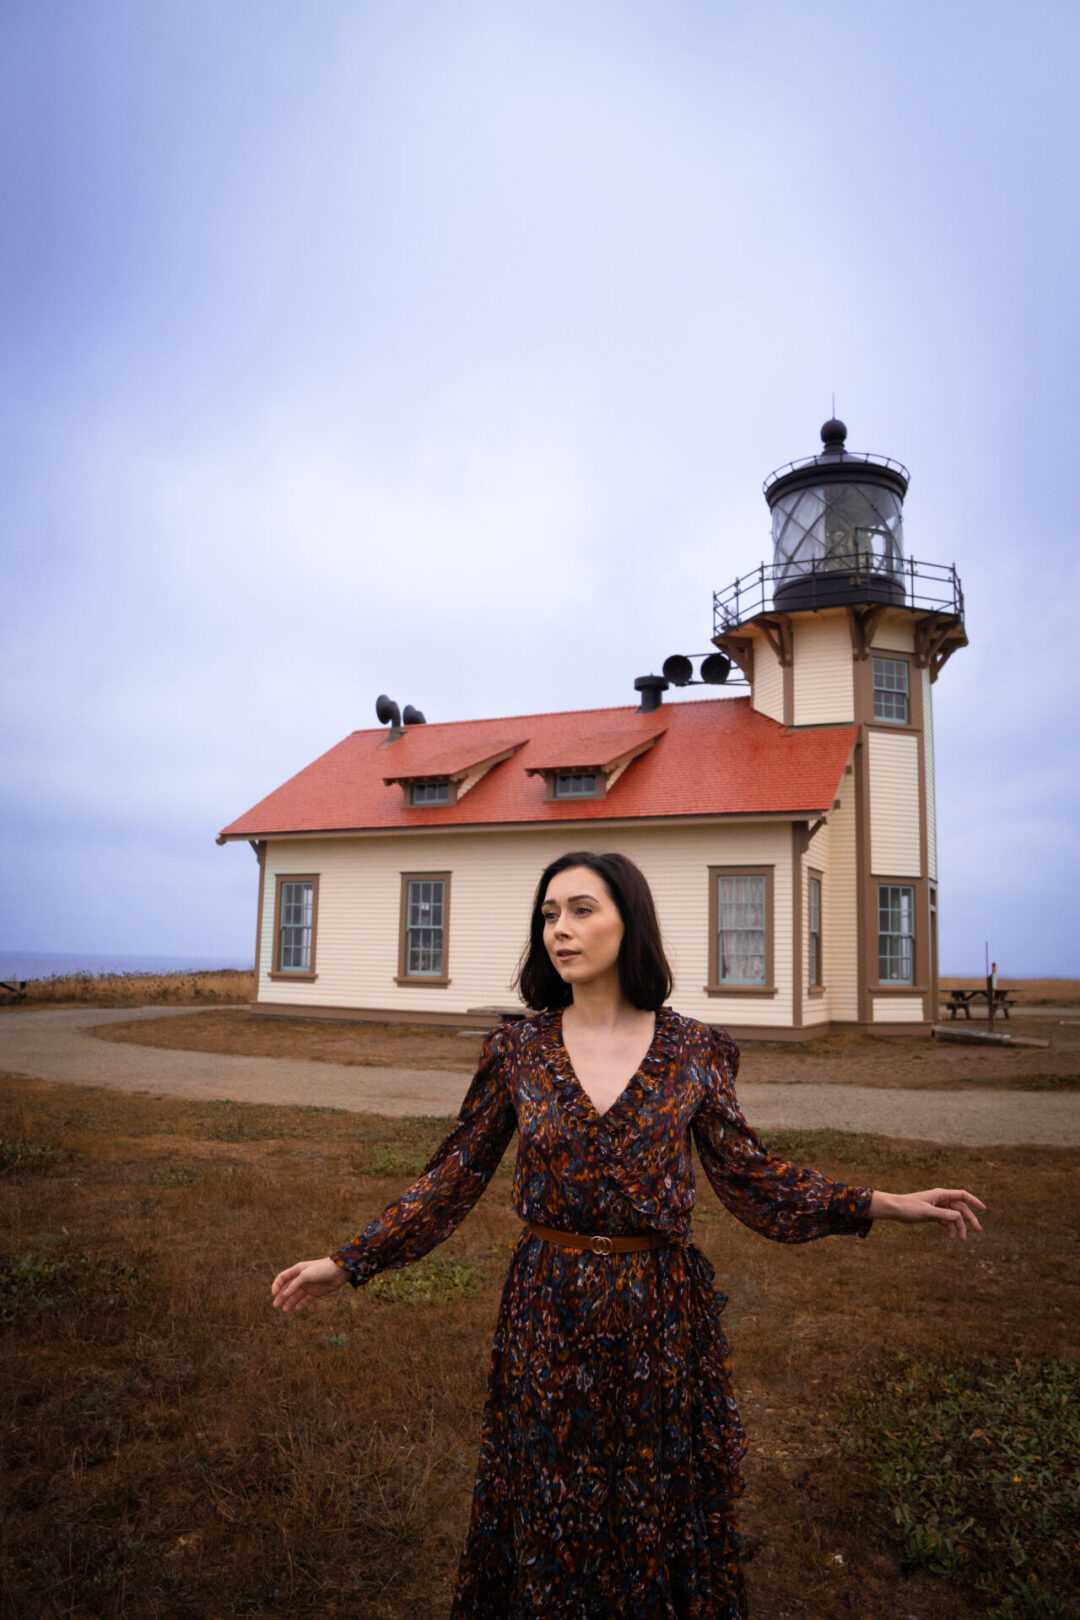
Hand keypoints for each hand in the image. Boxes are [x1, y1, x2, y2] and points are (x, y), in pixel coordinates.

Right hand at [271, 1257, 348, 1311]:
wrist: (340, 1271)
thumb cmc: (322, 1269)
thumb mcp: (306, 1275)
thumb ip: (295, 1284)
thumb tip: (284, 1294)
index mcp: (297, 1270)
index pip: (282, 1277)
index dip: (276, 1285)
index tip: (273, 1294)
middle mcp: (301, 1278)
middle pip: (288, 1288)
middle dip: (281, 1296)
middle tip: (275, 1306)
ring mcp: (308, 1285)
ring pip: (296, 1295)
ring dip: (290, 1302)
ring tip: (284, 1310)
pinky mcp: (316, 1292)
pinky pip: (306, 1299)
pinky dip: (301, 1303)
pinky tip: (296, 1308)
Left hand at [869, 1187, 985, 1240]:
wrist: (894, 1209)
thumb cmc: (909, 1207)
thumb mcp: (926, 1212)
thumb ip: (943, 1214)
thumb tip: (959, 1217)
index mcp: (941, 1194)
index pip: (962, 1195)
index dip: (974, 1201)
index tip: (984, 1209)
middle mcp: (941, 1199)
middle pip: (961, 1208)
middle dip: (970, 1219)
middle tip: (979, 1230)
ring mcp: (937, 1207)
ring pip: (954, 1216)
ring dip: (959, 1227)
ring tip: (961, 1239)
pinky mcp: (933, 1214)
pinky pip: (946, 1221)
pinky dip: (950, 1228)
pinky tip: (951, 1236)